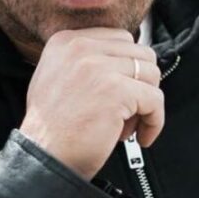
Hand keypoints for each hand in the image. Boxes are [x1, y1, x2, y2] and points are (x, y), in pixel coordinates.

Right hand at [19, 28, 163, 180]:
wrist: (43, 159)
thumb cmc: (52, 128)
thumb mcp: (55, 77)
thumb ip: (85, 60)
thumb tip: (126, 58)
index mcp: (67, 41)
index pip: (121, 38)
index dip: (129, 67)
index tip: (125, 91)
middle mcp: (80, 47)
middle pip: (140, 54)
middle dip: (141, 84)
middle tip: (128, 111)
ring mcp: (98, 67)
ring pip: (151, 75)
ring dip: (146, 103)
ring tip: (127, 125)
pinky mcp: (116, 91)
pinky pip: (155, 100)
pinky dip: (154, 121)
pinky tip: (141, 137)